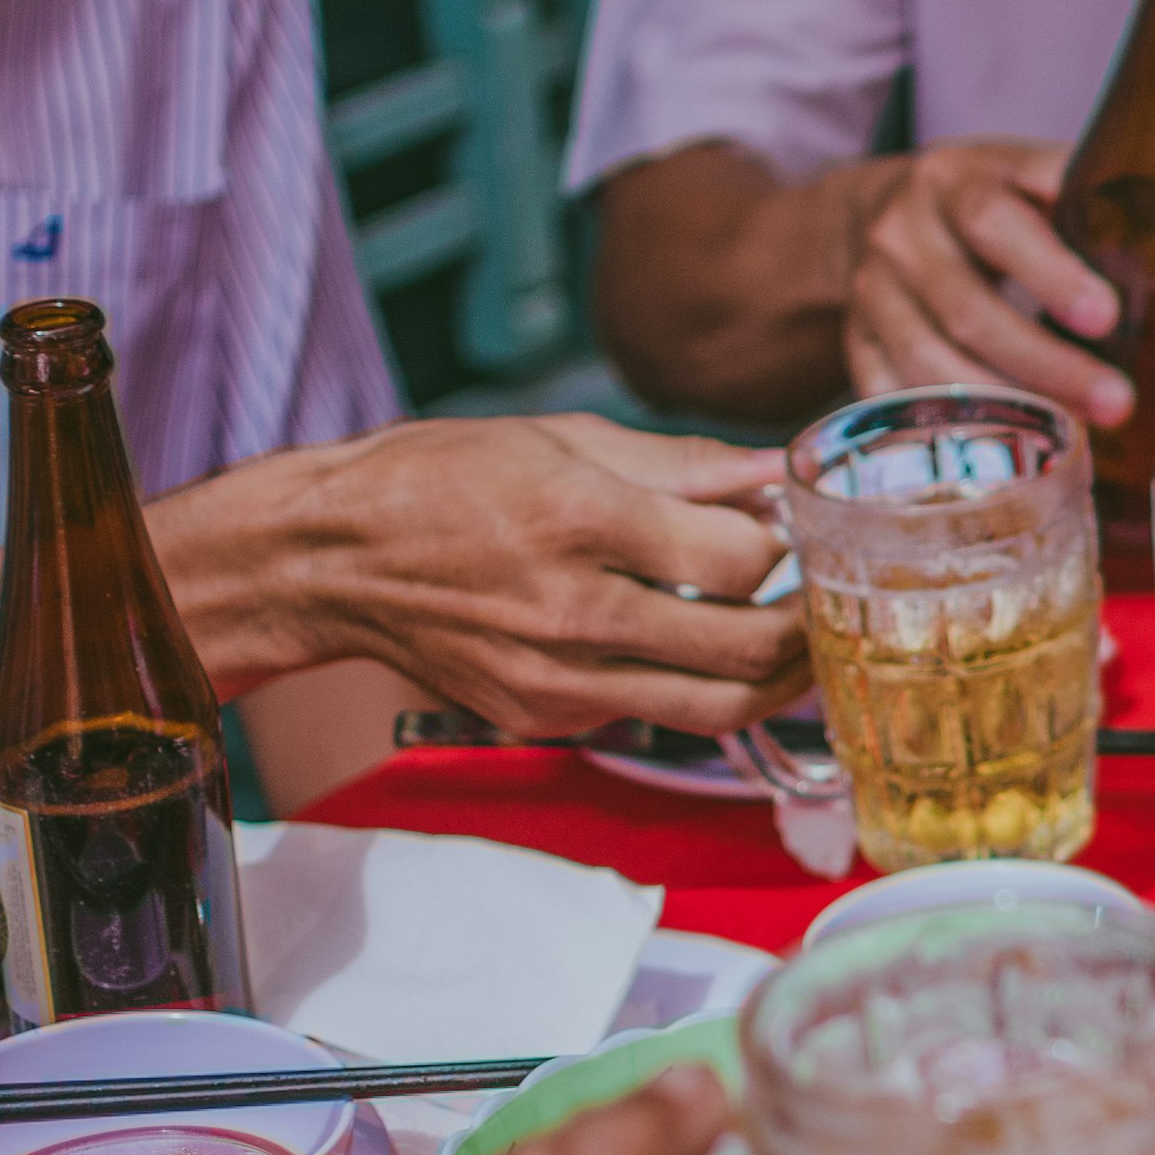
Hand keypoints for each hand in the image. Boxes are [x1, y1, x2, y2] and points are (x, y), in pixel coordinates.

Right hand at [180, 414, 810, 735]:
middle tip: (826, 602)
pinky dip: (697, 687)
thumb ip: (684, 464)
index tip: (797, 532)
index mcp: (579, 520)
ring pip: (718, 708)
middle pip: (748, 650)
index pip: (740, 561)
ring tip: (794, 643)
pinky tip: (700, 648)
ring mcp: (559, 677)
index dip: (789, 550)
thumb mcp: (562, 438)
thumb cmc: (440, 479)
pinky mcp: (547, 717)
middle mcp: (573, 610)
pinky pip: (656, 714)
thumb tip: (775, 471)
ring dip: (776, 681)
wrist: (327, 560)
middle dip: (808, 629)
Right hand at [843, 138, 1131, 429]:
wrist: (878, 214)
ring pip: (930, 365)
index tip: (1107, 316)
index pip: (993, 222)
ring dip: (1004, 410)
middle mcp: (902, 235)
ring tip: (1074, 438)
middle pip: (968, 310)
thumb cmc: (987, 200)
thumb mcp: (1028, 173)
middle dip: (1045, 363)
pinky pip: (894, 401)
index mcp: (953, 180)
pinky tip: (1001, 457)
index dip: (1049, 272)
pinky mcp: (856, 345)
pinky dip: (945, 435)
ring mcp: (872, 295)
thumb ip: (1087, 194)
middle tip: (1116, 401)